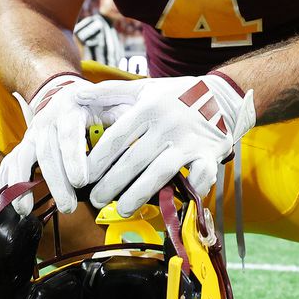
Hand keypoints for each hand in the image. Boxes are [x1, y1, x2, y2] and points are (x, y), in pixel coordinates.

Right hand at [0, 74, 136, 213]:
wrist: (61, 90)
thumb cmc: (93, 102)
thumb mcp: (110, 101)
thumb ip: (124, 114)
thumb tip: (142, 128)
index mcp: (70, 108)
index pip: (69, 133)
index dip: (73, 157)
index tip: (82, 180)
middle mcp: (46, 121)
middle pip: (45, 152)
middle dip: (55, 181)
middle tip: (68, 206)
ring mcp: (32, 134)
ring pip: (23, 158)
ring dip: (21, 184)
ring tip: (25, 210)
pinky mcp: (24, 145)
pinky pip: (10, 163)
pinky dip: (6, 183)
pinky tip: (8, 202)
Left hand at [84, 74, 255, 214]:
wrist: (222, 96)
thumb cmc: (177, 96)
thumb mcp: (144, 88)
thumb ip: (110, 92)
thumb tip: (77, 94)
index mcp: (149, 107)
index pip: (118, 138)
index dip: (99, 160)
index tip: (84, 178)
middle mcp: (168, 124)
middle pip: (134, 159)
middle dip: (111, 183)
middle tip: (96, 200)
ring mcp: (190, 141)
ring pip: (160, 172)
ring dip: (139, 194)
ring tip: (121, 210)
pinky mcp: (210, 153)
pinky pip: (200, 176)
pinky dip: (189, 191)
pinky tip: (173, 205)